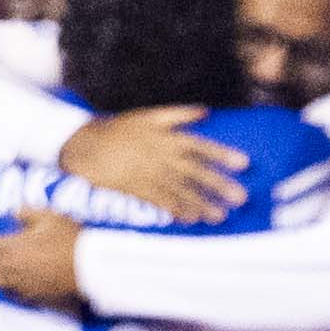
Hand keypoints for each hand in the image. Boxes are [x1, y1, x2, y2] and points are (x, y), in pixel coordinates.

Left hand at [0, 212, 86, 306]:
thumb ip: (27, 213)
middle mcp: (13, 267)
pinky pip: (14, 294)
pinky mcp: (34, 295)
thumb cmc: (68, 239)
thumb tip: (14, 213)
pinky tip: (16, 283)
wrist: (88, 267)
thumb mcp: (49, 217)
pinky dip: (10, 288)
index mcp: (13, 247)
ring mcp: (22, 284)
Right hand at [56, 105, 245, 222]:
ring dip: (200, 203)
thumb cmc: (120, 128)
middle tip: (241, 198)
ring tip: (220, 216)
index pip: (199, 145)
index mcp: (165, 136)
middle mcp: (159, 155)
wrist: (85, 144)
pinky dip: (175, 209)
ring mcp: (147, 173)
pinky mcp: (135, 188)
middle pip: (193, 171)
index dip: (221, 154)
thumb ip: (178, 114)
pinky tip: (190, 219)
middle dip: (217, 184)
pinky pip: (159, 200)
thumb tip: (207, 111)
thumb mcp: (147, 115)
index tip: (244, 164)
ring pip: (179, 189)